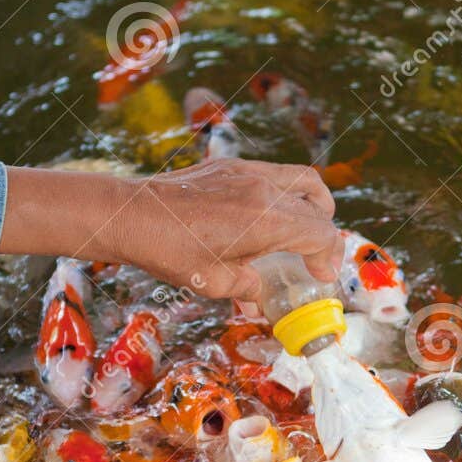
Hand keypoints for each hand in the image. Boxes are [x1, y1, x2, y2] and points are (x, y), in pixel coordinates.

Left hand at [0, 160, 341, 299]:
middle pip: (317, 203)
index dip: (328, 256)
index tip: (322, 274)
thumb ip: (247, 288)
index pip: (320, 232)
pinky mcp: (229, 165)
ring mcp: (247, 171)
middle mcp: (264, 188)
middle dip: (324, 231)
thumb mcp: (215, 282)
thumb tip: (259, 296)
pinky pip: (273, 174)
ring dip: (311, 205)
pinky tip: (266, 216)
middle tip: (318, 254)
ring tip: (303, 228)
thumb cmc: (170, 251)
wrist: (132, 215)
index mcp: (267, 219)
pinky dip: (284, 193)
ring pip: (300, 179)